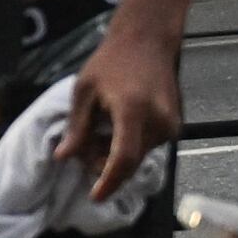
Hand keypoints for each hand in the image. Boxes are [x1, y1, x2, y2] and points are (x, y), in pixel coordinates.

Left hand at [64, 26, 181, 202]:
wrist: (148, 41)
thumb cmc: (112, 61)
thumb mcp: (85, 90)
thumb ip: (76, 127)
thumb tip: (64, 158)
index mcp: (133, 109)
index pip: (123, 157)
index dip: (109, 181)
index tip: (95, 196)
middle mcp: (158, 120)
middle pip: (129, 162)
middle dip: (104, 165)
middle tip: (83, 149)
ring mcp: (170, 124)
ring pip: (138, 158)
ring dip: (115, 156)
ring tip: (99, 132)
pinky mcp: (174, 127)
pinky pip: (147, 148)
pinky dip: (129, 147)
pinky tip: (116, 130)